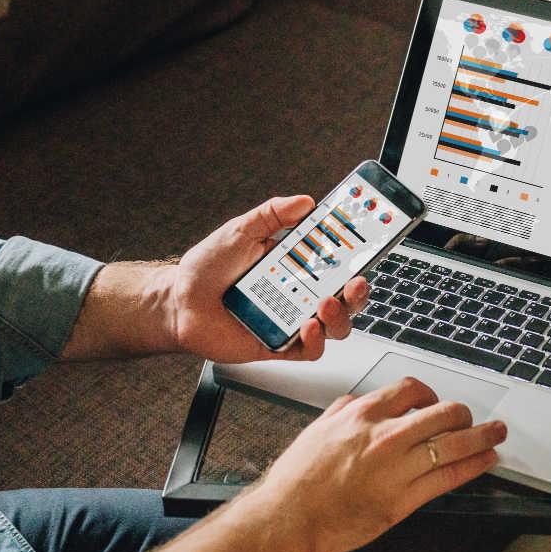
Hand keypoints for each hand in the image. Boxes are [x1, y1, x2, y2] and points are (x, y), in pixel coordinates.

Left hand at [168, 196, 369, 363]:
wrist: (177, 302)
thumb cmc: (208, 268)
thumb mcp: (242, 230)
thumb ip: (273, 214)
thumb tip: (305, 201)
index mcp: (298, 266)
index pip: (339, 262)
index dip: (360, 256)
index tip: (372, 244)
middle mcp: (300, 295)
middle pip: (346, 299)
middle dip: (358, 292)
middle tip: (356, 280)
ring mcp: (291, 321)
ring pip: (335, 327)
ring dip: (339, 316)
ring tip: (325, 303)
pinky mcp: (279, 346)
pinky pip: (309, 350)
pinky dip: (315, 340)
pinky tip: (307, 326)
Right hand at [253, 378, 506, 551]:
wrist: (286, 518)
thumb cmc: (297, 480)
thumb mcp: (316, 430)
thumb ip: (341, 411)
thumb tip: (357, 401)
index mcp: (361, 414)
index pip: (411, 390)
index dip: (431, 395)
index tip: (435, 404)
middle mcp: (383, 435)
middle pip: (442, 412)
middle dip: (463, 414)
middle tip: (471, 419)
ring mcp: (396, 468)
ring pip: (454, 443)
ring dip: (482, 436)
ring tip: (496, 433)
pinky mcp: (403, 500)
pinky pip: (449, 477)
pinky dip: (474, 465)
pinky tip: (486, 460)